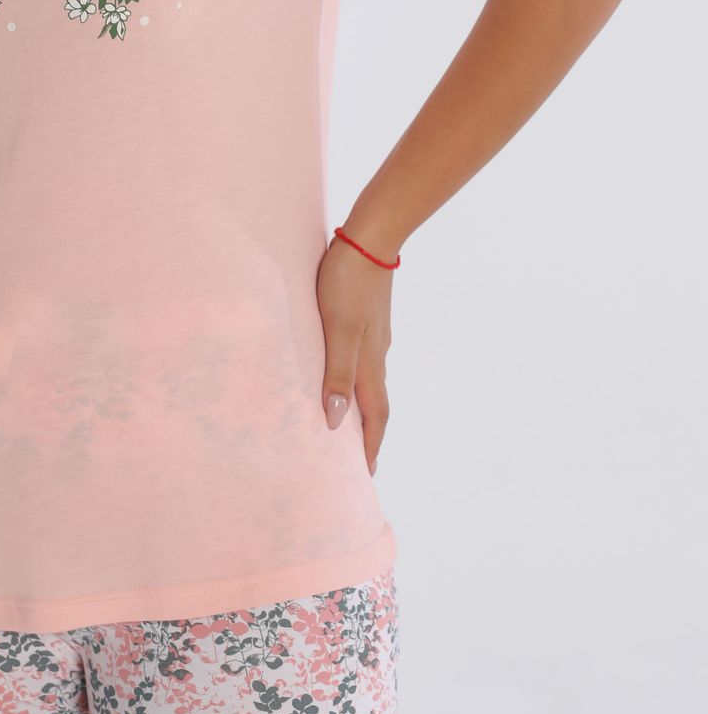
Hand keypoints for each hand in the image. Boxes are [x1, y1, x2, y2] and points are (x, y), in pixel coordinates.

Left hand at [316, 231, 394, 474]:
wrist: (370, 239)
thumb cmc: (348, 283)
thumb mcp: (338, 330)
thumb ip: (337, 373)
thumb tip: (335, 420)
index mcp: (370, 362)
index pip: (374, 415)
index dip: (369, 445)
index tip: (366, 474)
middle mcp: (376, 354)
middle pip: (375, 404)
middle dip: (368, 434)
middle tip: (359, 460)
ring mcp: (374, 335)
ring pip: (369, 381)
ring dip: (361, 407)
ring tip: (346, 424)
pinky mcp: (367, 318)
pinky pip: (362, 361)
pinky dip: (354, 380)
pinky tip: (340, 373)